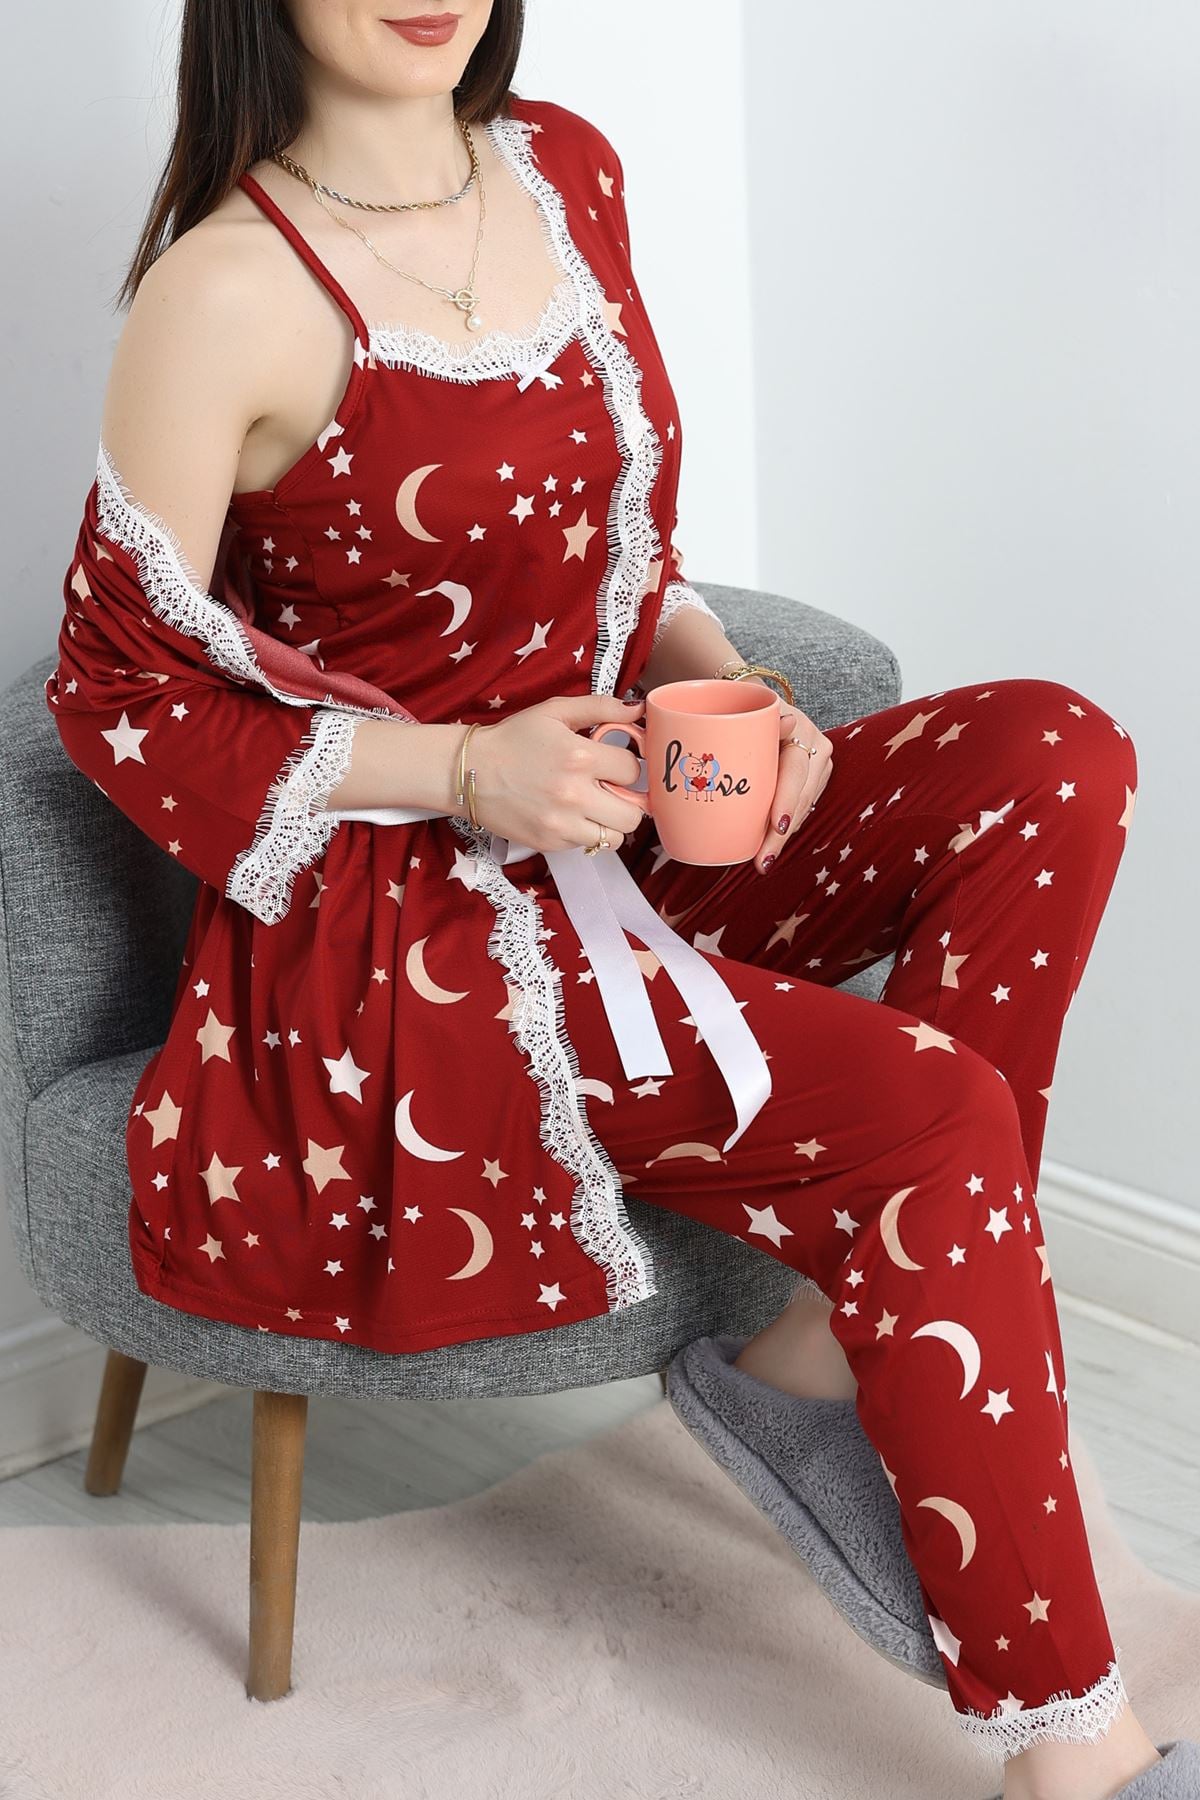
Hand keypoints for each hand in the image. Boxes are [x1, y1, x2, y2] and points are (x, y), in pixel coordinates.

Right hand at [466, 692, 649, 854]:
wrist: (469, 772)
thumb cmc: (512, 740)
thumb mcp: (554, 711)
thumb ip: (600, 707)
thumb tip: (637, 708)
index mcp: (580, 756)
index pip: (633, 770)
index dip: (628, 765)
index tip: (616, 764)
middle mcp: (574, 794)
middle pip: (634, 813)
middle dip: (629, 800)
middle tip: (613, 790)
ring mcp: (562, 823)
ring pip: (616, 837)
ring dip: (611, 822)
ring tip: (596, 807)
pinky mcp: (550, 842)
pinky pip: (587, 845)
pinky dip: (585, 832)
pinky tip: (570, 815)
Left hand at [754, 699, 832, 873]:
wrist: (752, 703)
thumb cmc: (743, 708)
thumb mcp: (748, 710)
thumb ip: (762, 719)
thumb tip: (786, 723)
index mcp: (801, 729)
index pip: (796, 770)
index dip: (788, 799)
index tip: (779, 825)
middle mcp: (815, 747)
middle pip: (800, 797)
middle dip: (781, 833)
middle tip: (763, 859)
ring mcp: (817, 765)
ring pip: (803, 807)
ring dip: (783, 837)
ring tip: (764, 861)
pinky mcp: (813, 779)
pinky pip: (801, 808)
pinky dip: (785, 828)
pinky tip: (771, 847)